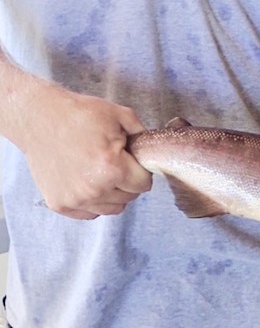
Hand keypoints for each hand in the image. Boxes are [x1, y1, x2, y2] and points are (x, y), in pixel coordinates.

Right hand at [17, 85, 151, 218]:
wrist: (39, 118)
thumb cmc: (79, 115)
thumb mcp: (120, 115)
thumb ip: (143, 135)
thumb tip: (152, 152)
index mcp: (112, 168)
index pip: (144, 184)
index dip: (141, 170)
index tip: (131, 161)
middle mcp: (94, 189)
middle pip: (129, 197)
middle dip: (128, 181)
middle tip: (114, 163)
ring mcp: (75, 199)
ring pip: (112, 208)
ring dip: (112, 193)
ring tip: (100, 171)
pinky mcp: (60, 204)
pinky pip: (90, 213)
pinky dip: (93, 201)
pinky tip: (86, 180)